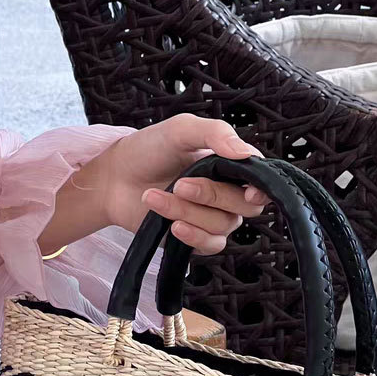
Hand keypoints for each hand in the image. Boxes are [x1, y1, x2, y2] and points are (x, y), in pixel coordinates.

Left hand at [100, 114, 271, 254]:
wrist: (114, 179)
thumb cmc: (148, 149)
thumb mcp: (181, 130)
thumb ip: (215, 134)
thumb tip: (246, 153)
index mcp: (230, 166)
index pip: (262, 181)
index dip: (262, 189)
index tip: (251, 191)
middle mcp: (227, 194)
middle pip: (244, 205)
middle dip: (211, 195)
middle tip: (180, 183)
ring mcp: (212, 218)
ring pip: (222, 225)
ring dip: (187, 211)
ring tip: (156, 196)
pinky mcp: (195, 239)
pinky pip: (210, 245)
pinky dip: (192, 235)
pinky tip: (172, 225)